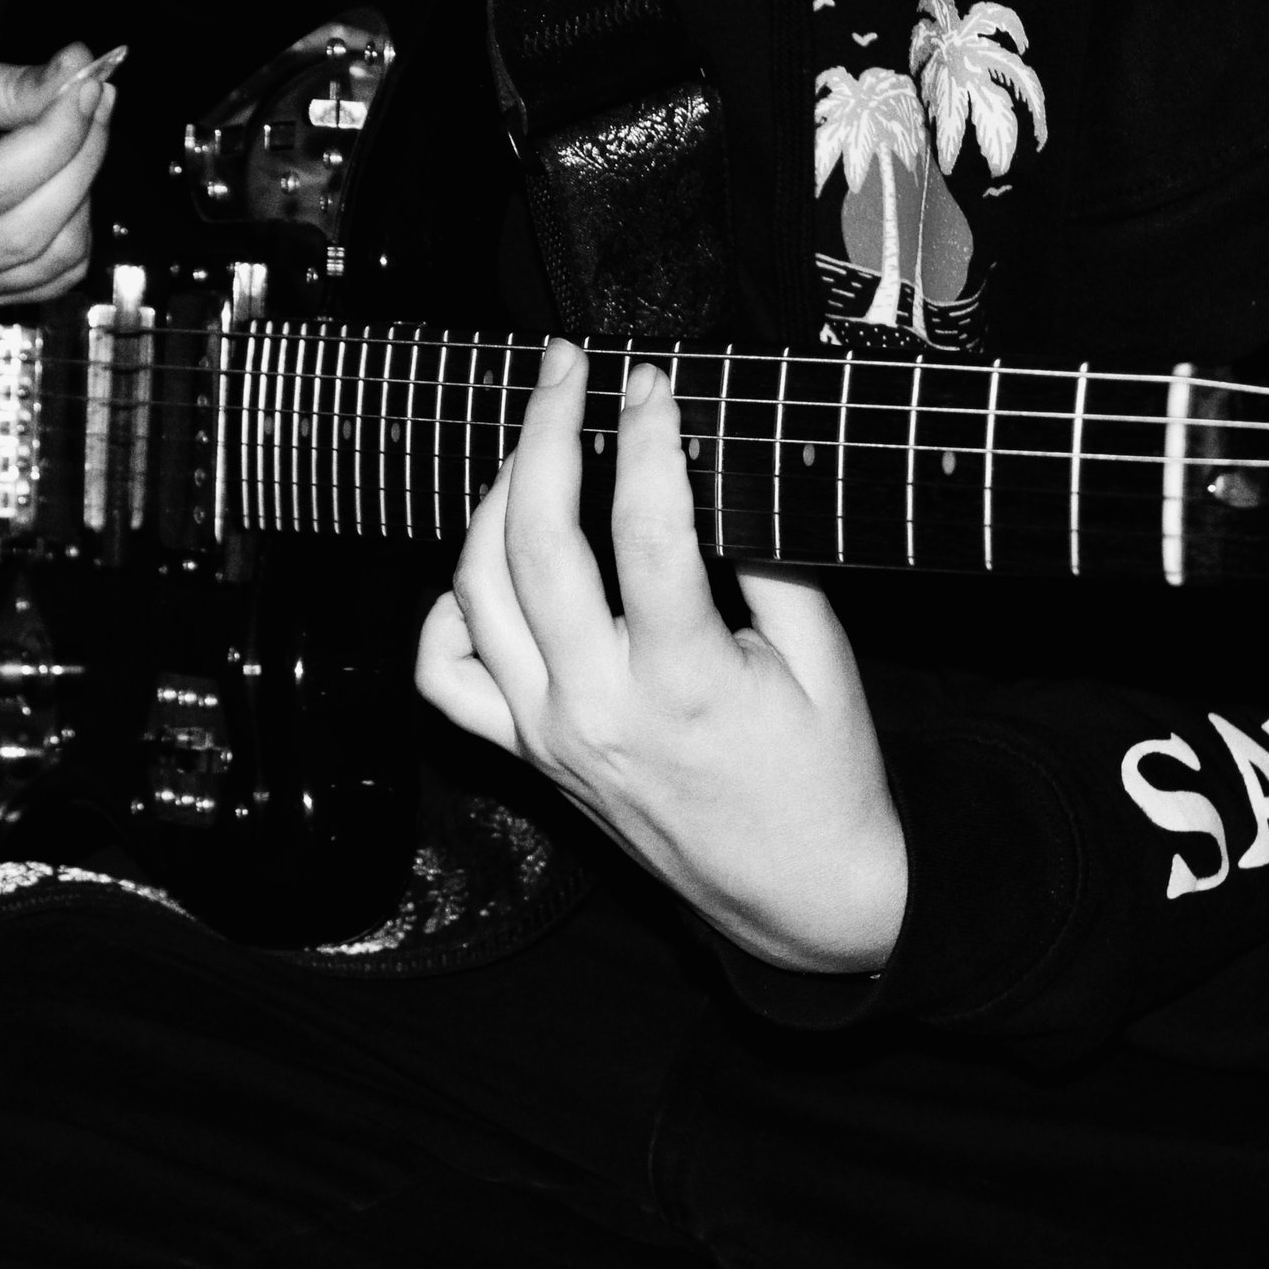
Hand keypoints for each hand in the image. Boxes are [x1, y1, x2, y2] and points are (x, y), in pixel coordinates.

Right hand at [0, 22, 113, 305]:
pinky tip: (66, 177)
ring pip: (51, 261)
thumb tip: (79, 79)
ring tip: (84, 131)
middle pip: (24, 233)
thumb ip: (13, 86)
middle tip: (98, 101)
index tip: (86, 89)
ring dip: (84, 194)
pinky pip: (55, 275)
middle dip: (79, 164)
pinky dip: (76, 226)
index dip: (54, 139)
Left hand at [416, 338, 906, 972]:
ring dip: (495, 501)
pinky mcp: (527, 755)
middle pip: (532, 545)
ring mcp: (548, 734)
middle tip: (565, 368)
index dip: (647, 437)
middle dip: (544, 433)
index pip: (646, 530)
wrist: (800, 900)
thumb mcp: (823, 663)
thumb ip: (768, 563)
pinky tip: (489, 569)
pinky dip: (449, 610)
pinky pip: (445, 676)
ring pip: (473, 594)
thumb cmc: (822, 780)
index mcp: (684, 683)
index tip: (650, 378)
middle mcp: (596, 708)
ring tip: (536, 444)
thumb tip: (715, 467)